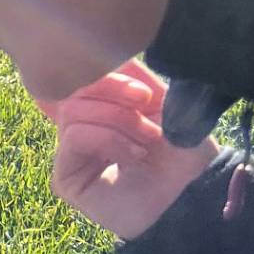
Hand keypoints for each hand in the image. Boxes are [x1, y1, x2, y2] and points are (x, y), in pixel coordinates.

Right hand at [36, 60, 218, 240]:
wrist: (189, 197)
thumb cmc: (182, 155)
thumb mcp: (165, 106)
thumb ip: (136, 79)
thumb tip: (109, 56)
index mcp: (105, 108)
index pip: (89, 74)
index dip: (111, 70)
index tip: (143, 81)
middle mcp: (83, 127)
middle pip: (75, 86)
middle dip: (116, 90)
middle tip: (147, 103)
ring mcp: (71, 152)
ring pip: (74, 110)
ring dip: (118, 120)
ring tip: (146, 140)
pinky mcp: (65, 176)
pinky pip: (74, 136)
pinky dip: (109, 140)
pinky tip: (134, 156)